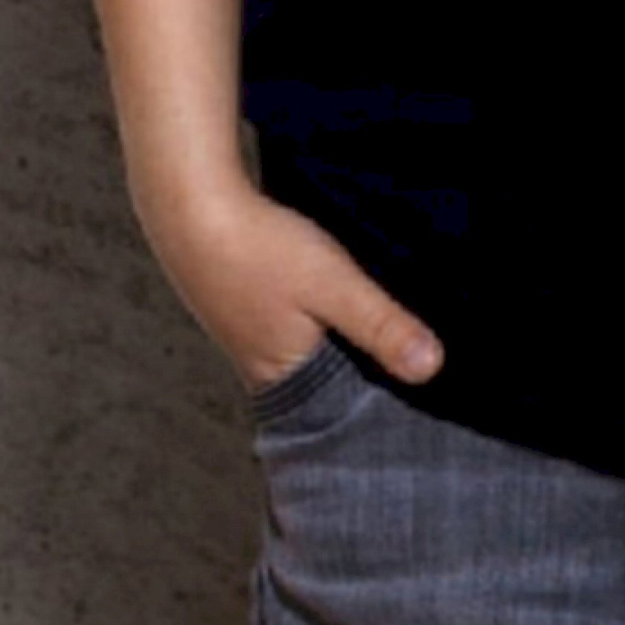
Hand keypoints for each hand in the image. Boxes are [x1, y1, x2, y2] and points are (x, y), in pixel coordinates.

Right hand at [133, 174, 445, 396]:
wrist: (193, 207)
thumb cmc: (260, 250)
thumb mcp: (333, 286)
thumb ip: (381, 325)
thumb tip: (431, 369)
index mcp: (285, 382)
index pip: (342, 418)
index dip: (382, 410)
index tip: (428, 405)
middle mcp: (265, 370)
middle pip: (330, 389)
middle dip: (369, 381)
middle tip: (423, 370)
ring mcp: (254, 338)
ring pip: (316, 357)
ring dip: (348, 348)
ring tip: (395, 339)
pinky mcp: (252, 308)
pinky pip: (301, 330)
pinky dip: (326, 323)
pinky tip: (346, 304)